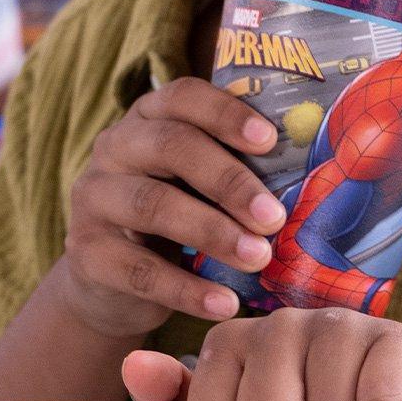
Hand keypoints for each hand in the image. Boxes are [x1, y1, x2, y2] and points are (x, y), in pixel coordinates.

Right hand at [60, 78, 285, 339]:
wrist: (110, 285)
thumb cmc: (176, 222)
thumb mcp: (199, 188)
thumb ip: (237, 172)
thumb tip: (316, 178)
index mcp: (148, 119)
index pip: (182, 96)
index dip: (226, 113)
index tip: (269, 141)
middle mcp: (114, 148)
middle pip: (170, 146)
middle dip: (229, 181)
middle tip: (274, 218)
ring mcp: (93, 198)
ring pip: (152, 204)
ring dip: (212, 232)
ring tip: (258, 259)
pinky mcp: (85, 252)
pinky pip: (138, 269)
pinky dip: (186, 289)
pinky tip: (224, 304)